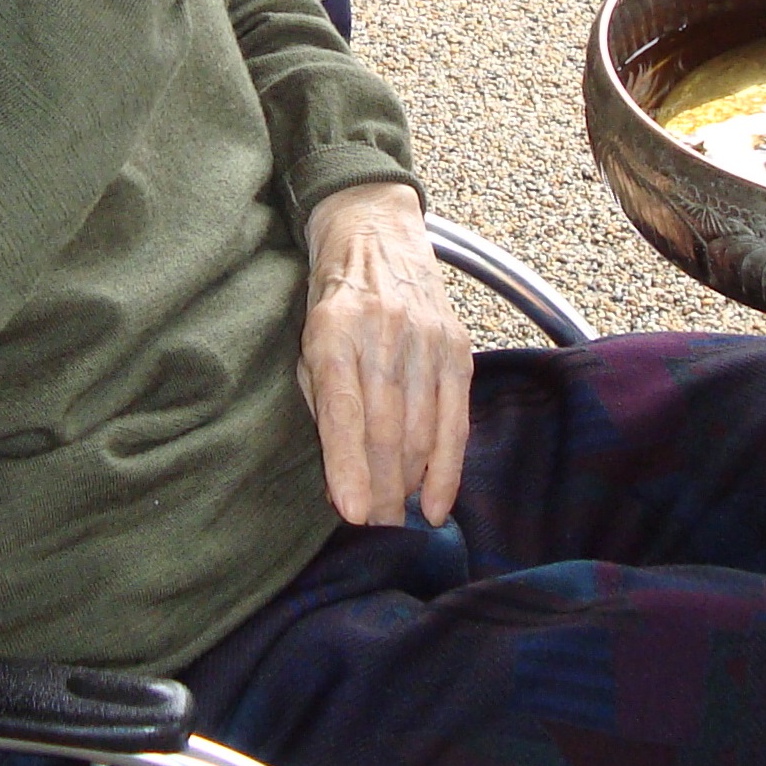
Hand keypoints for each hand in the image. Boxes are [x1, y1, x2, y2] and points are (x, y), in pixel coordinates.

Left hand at [301, 182, 472, 525]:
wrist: (376, 232)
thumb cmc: (332, 300)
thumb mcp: (307, 344)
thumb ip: (324, 407)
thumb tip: (341, 480)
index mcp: (335, 332)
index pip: (346, 411)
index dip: (350, 466)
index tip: (354, 514)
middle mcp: (385, 333)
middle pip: (387, 429)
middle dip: (381, 490)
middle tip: (376, 533)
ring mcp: (427, 337)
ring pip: (423, 429)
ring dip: (410, 483)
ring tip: (399, 519)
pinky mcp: (457, 343)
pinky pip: (457, 416)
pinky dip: (449, 464)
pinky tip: (437, 501)